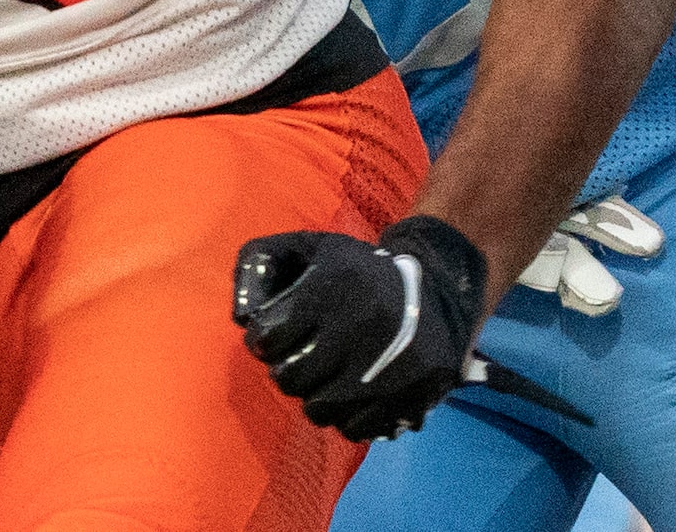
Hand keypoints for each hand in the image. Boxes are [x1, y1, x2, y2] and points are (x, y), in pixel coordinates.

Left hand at [233, 216, 487, 441]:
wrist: (436, 290)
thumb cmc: (358, 270)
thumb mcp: (309, 246)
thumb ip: (259, 261)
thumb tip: (239, 316)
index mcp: (332, 290)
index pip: (268, 338)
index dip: (260, 341)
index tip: (269, 337)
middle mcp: (361, 330)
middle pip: (290, 379)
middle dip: (284, 372)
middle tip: (295, 361)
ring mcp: (389, 369)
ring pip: (320, 410)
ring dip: (312, 398)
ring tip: (323, 379)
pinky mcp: (412, 397)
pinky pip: (356, 429)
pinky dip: (345, 417)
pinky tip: (350, 395)